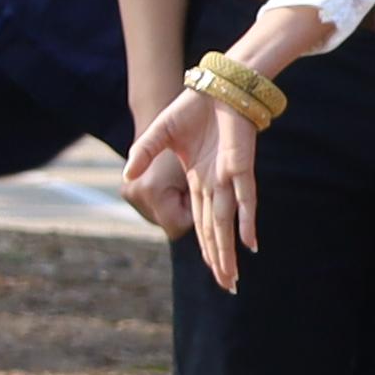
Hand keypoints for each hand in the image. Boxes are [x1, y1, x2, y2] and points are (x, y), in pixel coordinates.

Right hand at [123, 84, 259, 282]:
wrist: (214, 87)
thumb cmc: (189, 110)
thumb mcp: (159, 135)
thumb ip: (143, 154)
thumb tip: (126, 176)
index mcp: (198, 182)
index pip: (202, 223)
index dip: (207, 246)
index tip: (214, 269)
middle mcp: (213, 185)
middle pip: (216, 231)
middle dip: (220, 259)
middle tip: (228, 287)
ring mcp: (226, 177)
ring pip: (226, 222)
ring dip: (227, 250)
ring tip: (231, 277)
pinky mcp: (239, 166)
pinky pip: (243, 197)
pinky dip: (245, 219)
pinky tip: (248, 242)